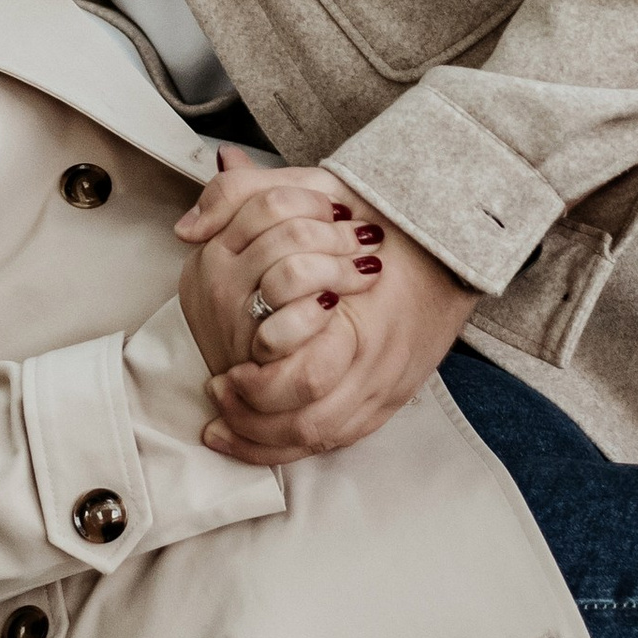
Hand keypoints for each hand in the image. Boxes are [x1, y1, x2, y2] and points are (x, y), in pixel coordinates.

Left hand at [175, 154, 478, 463]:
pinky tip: (253, 438)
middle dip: (252, 417)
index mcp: (362, 318)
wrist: (448, 246)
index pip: (306, 377)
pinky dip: (287, 446)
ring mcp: (384, 388)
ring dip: (264, 437)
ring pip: (317, 439)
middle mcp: (378, 364)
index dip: (258, 385)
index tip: (223, 372)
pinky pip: (333, 442)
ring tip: (224, 420)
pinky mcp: (385, 402)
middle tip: (218, 391)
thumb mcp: (309, 192)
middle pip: (308, 422)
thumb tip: (189, 228)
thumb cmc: (375, 218)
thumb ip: (242, 199)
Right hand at [177, 156, 365, 380]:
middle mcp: (216, 277)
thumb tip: (229, 153)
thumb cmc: (250, 302)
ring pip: (296, 271)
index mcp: (215, 245)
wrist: (238, 380)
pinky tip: (340, 305)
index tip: (338, 211)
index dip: (312, 202)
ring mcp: (232, 315)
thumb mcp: (243, 244)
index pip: (266, 202)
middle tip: (367, 239)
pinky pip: (291, 322)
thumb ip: (240, 196)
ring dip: (343, 268)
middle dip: (338, 234)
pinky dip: (321, 311)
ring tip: (368, 270)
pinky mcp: (253, 353)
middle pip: (289, 232)